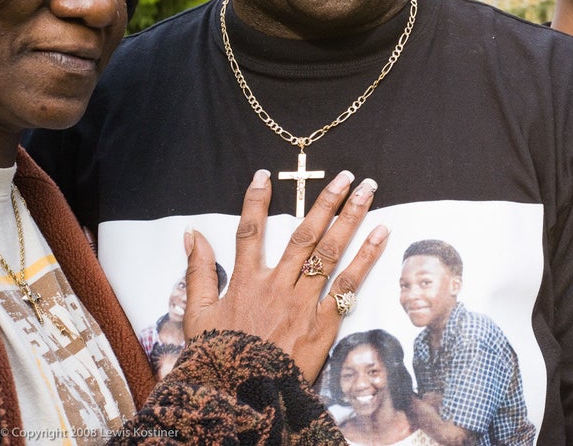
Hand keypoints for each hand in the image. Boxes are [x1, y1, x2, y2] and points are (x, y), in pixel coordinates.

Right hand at [182, 168, 387, 380]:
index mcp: (245, 282)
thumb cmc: (219, 358)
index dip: (255, 201)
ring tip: (368, 190)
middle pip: (304, 234)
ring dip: (350, 218)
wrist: (240, 398)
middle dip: (326, 202)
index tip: (264, 175)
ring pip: (329, 251)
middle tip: (346, 176)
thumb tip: (191, 234)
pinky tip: (381, 233)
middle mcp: (277, 286)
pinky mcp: (323, 323)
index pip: (250, 231)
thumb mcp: (198, 316)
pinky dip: (366, 258)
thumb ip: (197, 272)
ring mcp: (302, 303)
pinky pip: (348, 284)